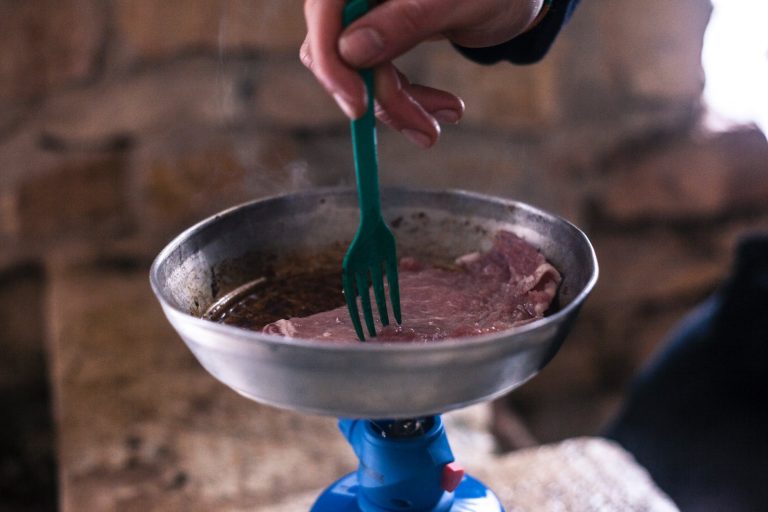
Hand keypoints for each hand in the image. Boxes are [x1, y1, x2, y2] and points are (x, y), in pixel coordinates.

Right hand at [301, 0, 543, 147]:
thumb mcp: (459, 2)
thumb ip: (406, 20)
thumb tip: (350, 50)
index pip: (324, 12)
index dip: (332, 62)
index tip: (359, 107)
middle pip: (334, 49)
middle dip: (378, 97)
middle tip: (424, 131)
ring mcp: (367, 13)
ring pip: (356, 72)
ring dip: (396, 105)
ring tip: (443, 122)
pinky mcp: (381, 36)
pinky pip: (376, 77)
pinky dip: (405, 100)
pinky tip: (444, 109)